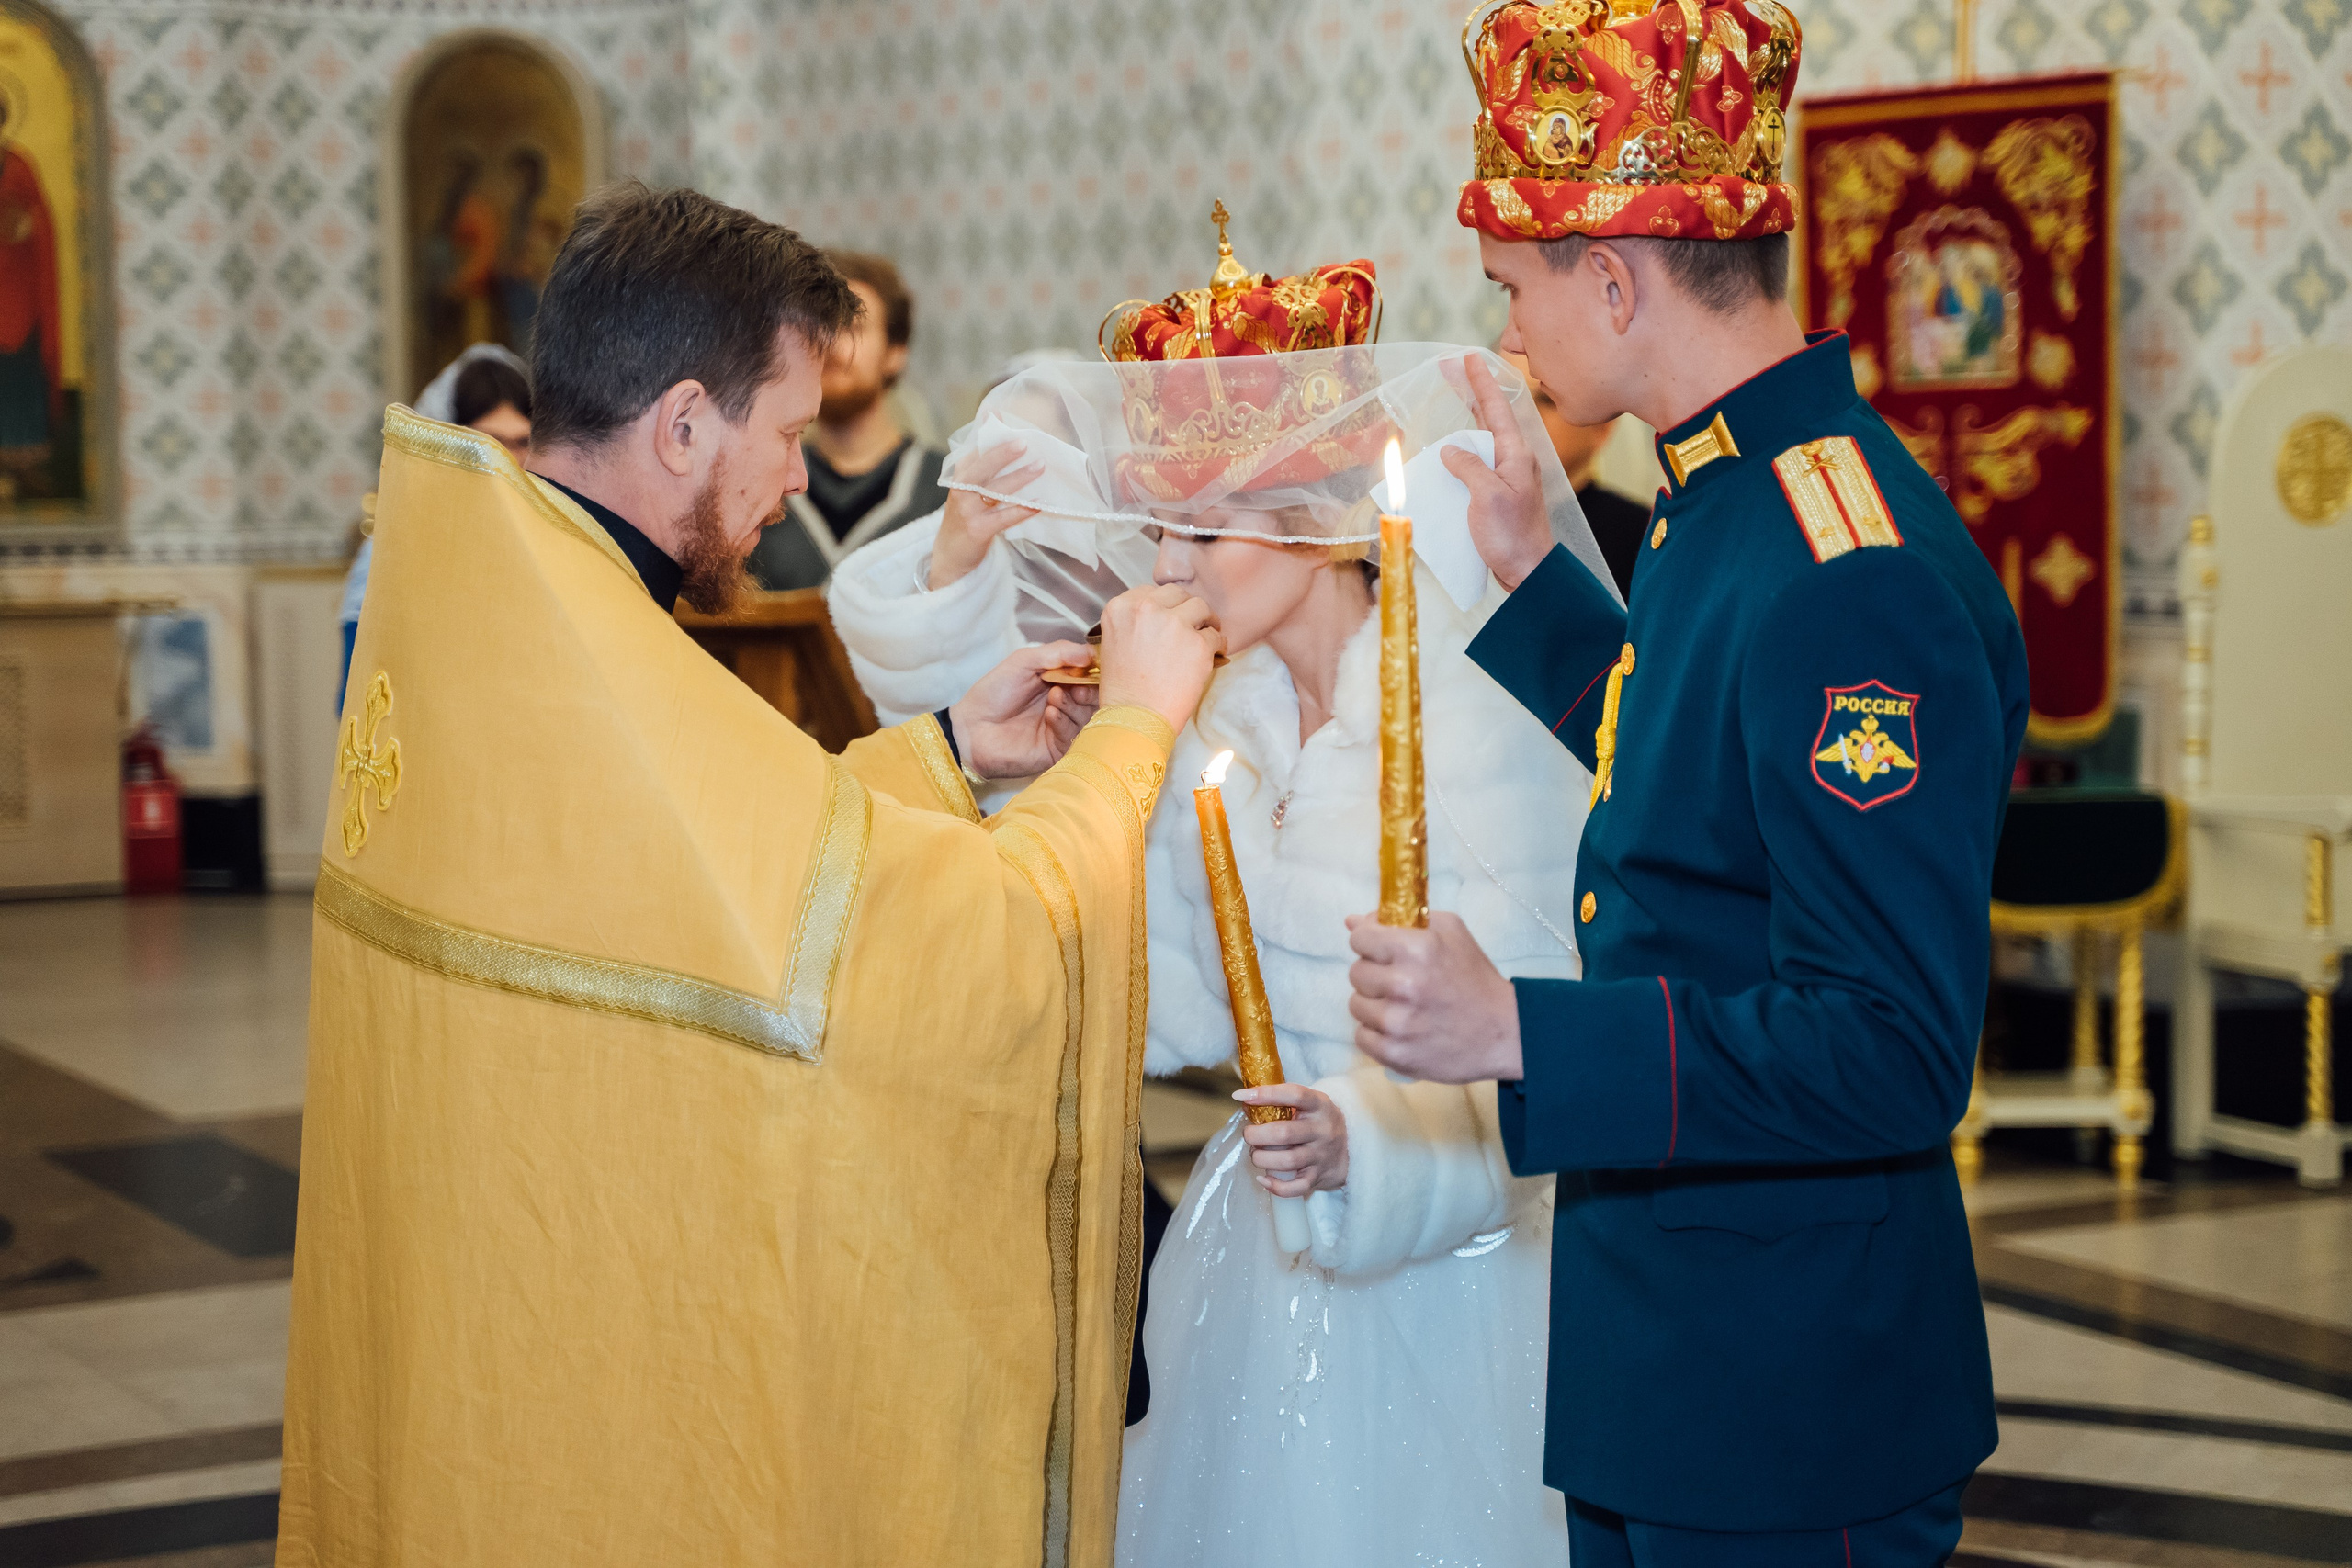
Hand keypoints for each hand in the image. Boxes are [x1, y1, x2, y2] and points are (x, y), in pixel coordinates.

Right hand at [930, 441, 1043, 588]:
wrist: (950, 555)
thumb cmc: (966, 516)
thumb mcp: (969, 489)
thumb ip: (983, 463)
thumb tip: (997, 428)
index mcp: (960, 475)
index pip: (974, 450)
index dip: (986, 433)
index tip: (998, 414)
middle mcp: (961, 490)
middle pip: (982, 467)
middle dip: (1002, 453)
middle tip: (1024, 442)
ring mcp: (968, 510)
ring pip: (995, 490)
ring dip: (1019, 478)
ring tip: (1040, 467)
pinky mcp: (978, 530)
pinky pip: (1004, 517)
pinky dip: (1022, 510)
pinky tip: (1040, 504)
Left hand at [946, 642, 1099, 778]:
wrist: (971, 729)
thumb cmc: (993, 693)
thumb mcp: (1024, 661)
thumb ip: (1058, 652)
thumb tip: (1091, 653)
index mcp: (1060, 682)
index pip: (1090, 676)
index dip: (1094, 672)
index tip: (1091, 668)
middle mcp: (1065, 704)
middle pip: (1095, 698)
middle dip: (1089, 691)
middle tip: (1075, 688)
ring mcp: (1063, 728)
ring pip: (1088, 717)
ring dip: (1074, 705)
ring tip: (1054, 698)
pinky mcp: (1058, 750)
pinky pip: (1074, 737)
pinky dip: (1064, 722)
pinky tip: (1050, 715)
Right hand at [1095, 584, 1221, 731]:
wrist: (1134, 719)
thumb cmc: (1124, 690)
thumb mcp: (1114, 643)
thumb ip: (1135, 622)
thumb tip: (1163, 613)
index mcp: (1121, 608)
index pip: (1150, 591)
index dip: (1164, 605)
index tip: (1170, 616)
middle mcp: (1146, 609)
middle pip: (1177, 593)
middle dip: (1185, 608)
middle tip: (1193, 623)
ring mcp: (1174, 624)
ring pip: (1200, 606)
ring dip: (1206, 620)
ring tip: (1207, 635)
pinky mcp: (1198, 643)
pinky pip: (1216, 636)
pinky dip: (1217, 645)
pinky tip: (1212, 655)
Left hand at [1235, 1083, 1347, 1195]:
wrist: (1352, 1149)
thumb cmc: (1318, 1123)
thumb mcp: (1310, 1105)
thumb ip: (1283, 1102)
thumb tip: (1244, 1100)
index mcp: (1320, 1105)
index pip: (1294, 1095)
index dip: (1266, 1094)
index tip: (1241, 1096)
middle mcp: (1322, 1130)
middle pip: (1284, 1133)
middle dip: (1256, 1135)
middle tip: (1248, 1135)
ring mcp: (1321, 1155)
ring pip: (1286, 1161)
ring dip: (1261, 1158)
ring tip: (1255, 1154)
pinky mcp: (1318, 1177)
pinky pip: (1295, 1187)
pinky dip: (1275, 1186)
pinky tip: (1263, 1179)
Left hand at [1345, 911, 1522, 1083]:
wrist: (1504, 1031)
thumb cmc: (1474, 976)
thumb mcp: (1450, 932)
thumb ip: (1400, 920)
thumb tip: (1351, 921)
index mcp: (1415, 949)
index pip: (1359, 938)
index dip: (1371, 942)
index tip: (1384, 951)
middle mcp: (1402, 985)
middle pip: (1356, 972)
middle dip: (1375, 973)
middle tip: (1402, 982)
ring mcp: (1396, 1023)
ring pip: (1356, 1004)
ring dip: (1375, 1004)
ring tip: (1404, 1007)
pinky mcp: (1394, 1053)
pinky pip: (1362, 1036)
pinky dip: (1377, 1033)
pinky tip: (1402, 1029)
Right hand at [1440, 354, 1553, 590]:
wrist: (1529, 573)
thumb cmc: (1513, 536)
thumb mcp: (1488, 497)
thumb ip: (1469, 467)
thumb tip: (1451, 449)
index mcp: (1515, 456)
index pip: (1495, 409)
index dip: (1480, 382)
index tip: (1469, 356)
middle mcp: (1513, 463)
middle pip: (1488, 420)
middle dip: (1470, 394)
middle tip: (1450, 370)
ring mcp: (1507, 480)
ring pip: (1482, 443)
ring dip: (1465, 422)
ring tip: (1451, 403)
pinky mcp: (1499, 498)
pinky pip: (1478, 468)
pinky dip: (1462, 456)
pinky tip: (1450, 456)